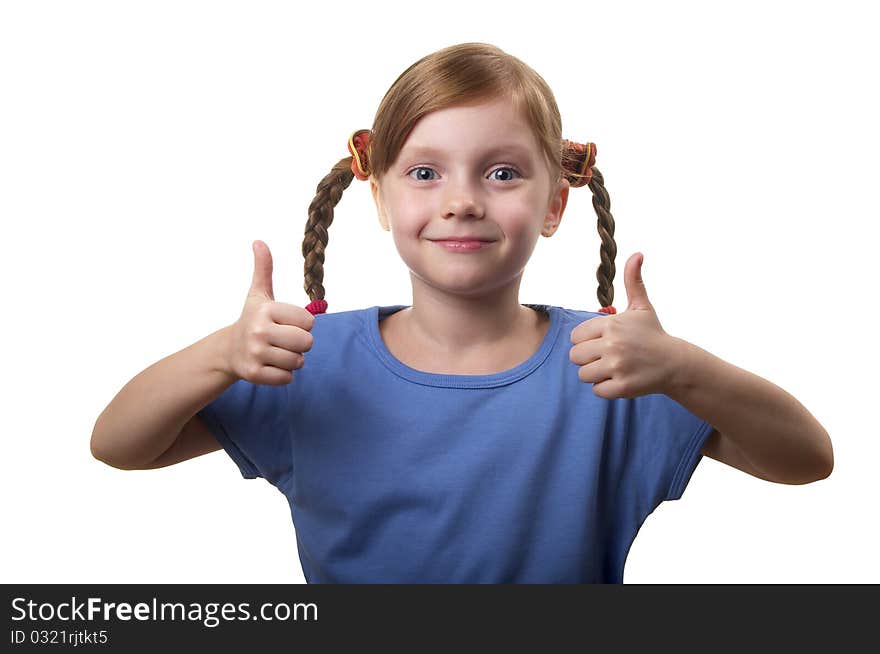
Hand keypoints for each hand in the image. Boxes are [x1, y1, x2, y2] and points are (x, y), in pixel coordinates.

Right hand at [225, 240, 314, 384]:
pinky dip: (283, 375)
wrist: (228, 350)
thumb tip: (259, 242)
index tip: (286, 323)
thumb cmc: (253, 319)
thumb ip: (264, 269)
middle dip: (301, 344)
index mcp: (266, 310)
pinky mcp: (254, 374)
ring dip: (292, 360)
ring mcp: (255, 353)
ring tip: (276, 352)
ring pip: (298, 362)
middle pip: (307, 343)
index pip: (309, 321)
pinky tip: (270, 365)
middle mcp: (258, 331)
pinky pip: (287, 378)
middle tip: (284, 340)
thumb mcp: (258, 293)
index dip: (302, 324)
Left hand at [569, 252, 680, 398]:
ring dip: (596, 374)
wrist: (675, 363)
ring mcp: (617, 367)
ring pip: (584, 375)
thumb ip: (633, 281)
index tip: (603, 342)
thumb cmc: (653, 334)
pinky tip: (621, 379)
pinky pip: (597, 390)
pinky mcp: (622, 386)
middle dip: (588, 359)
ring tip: (614, 368)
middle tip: (607, 357)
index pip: (575, 337)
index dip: (586, 341)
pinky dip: (606, 388)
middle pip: (575, 357)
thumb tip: (637, 254)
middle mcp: (613, 345)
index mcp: (611, 325)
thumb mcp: (642, 307)